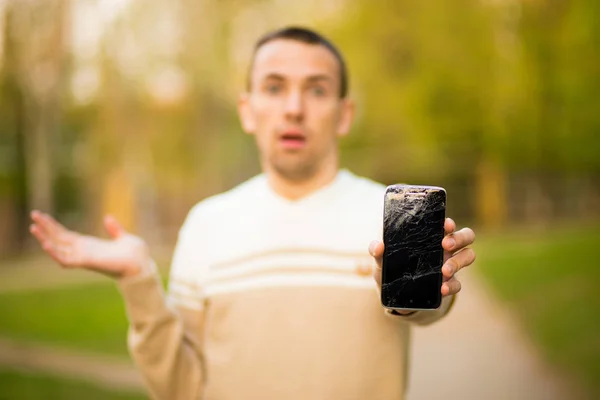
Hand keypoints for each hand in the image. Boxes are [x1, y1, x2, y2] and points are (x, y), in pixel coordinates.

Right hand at [29, 210, 149, 279]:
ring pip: (58, 248)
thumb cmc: (134, 254)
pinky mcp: (87, 262)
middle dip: (46, 227)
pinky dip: (55, 253)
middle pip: (59, 238)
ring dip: (45, 239)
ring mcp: (84, 257)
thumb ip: (114, 229)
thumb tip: (108, 218)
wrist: (142, 263)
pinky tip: (46, 244)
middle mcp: (84, 251)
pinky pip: (66, 260)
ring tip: (33, 227)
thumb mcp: (122, 237)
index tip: (43, 216)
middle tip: (33, 214)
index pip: (66, 234)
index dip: (54, 226)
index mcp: (90, 245)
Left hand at [369, 217, 475, 296]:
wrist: (398, 297)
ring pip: (468, 256)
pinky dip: (452, 286)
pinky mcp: (449, 284)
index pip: (447, 224)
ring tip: (444, 271)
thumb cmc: (393, 270)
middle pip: (466, 236)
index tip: (445, 224)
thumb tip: (378, 246)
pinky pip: (458, 283)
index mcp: (431, 237)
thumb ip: (378, 252)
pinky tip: (442, 289)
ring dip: (458, 262)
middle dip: (459, 238)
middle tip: (445, 245)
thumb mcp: (383, 261)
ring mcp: (450, 265)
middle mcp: (445, 248)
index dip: (449, 223)